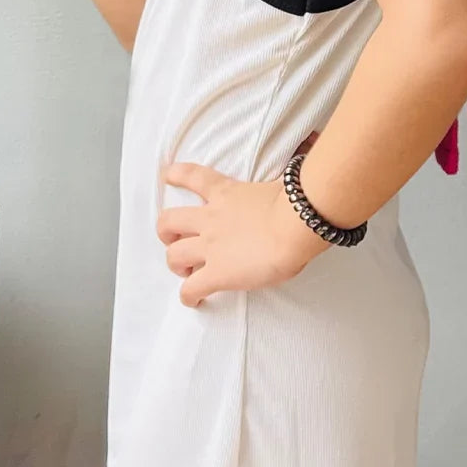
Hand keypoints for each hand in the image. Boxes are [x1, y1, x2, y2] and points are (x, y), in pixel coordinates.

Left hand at [158, 136, 327, 308]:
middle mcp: (211, 219)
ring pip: (173, 255)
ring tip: (184, 272)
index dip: (177, 175)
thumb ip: (275, 184)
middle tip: (176, 240)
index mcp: (227, 193)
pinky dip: (189, 296)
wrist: (295, 224)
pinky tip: (194, 301)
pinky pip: (191, 289)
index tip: (167, 175)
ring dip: (176, 264)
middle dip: (166, 232)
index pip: (194, 176)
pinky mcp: (216, 273)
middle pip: (169, 220)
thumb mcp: (280, 184)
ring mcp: (210, 247)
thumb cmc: (297, 202)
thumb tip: (299, 165)